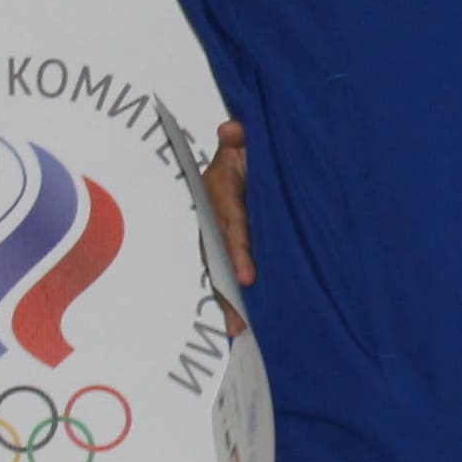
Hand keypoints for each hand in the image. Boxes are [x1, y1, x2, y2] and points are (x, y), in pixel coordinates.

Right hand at [202, 121, 255, 313]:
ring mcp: (218, 235)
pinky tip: (241, 326)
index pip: (229, 227)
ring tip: (239, 331)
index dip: (238, 253)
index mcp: (217, 192)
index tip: (247, 278)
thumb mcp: (247, 141)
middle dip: (227, 291)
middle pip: (219, 259)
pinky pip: (228, 273)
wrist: (247, 154)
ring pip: (221, 271)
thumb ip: (240, 137)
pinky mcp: (228, 247)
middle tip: (240, 321)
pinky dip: (232, 299)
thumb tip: (231, 130)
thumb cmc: (249, 149)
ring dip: (228, 302)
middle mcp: (212, 217)